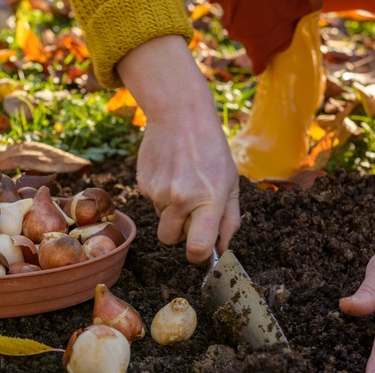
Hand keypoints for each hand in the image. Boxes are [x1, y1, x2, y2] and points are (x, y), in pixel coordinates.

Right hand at [117, 36, 240, 262]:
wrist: (179, 115)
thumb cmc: (211, 149)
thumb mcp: (231, 182)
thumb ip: (230, 220)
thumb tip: (221, 250)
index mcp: (208, 200)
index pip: (197, 248)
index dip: (198, 255)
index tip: (201, 250)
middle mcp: (181, 199)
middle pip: (171, 240)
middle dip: (180, 233)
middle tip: (192, 211)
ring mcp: (159, 192)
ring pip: (162, 220)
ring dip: (172, 211)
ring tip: (183, 181)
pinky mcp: (143, 184)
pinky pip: (153, 203)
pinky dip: (162, 194)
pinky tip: (171, 172)